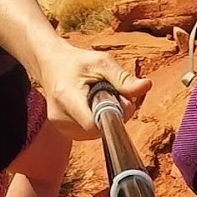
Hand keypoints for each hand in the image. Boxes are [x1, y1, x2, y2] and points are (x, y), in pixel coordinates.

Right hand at [34, 43, 151, 139]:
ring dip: (104, 119)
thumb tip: (146, 86)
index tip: (120, 100)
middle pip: (98, 130)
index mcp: (66, 96)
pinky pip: (88, 134)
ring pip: (95, 134)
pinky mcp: (62, 131)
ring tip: (98, 98)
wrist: (50, 64)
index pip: (93, 124)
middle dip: (112, 114)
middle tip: (111, 93)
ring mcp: (59, 126)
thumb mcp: (101, 62)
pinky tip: (91, 106)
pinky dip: (95, 122)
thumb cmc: (77, 62)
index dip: (113, 116)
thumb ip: (122, 77)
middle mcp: (60, 116)